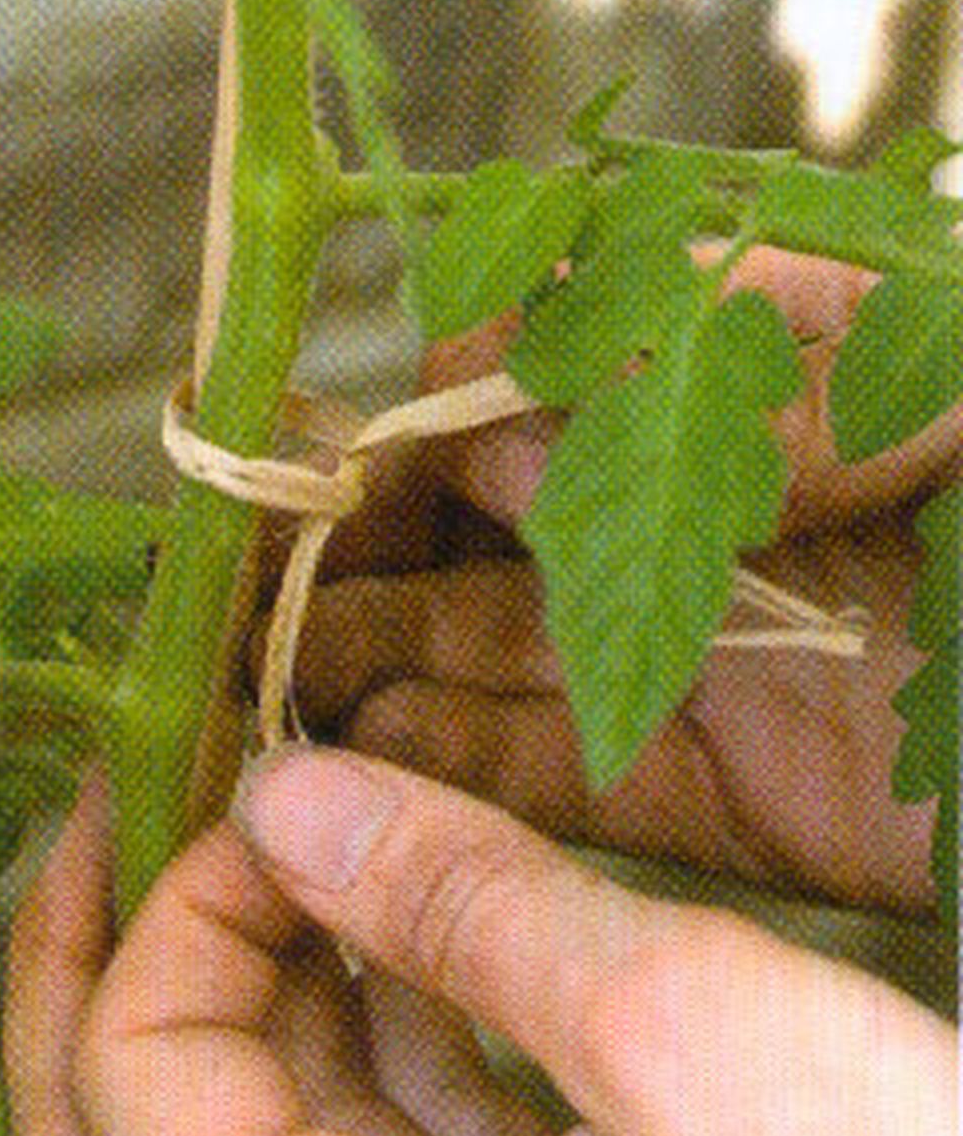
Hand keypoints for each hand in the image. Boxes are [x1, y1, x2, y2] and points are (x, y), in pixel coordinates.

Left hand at [5, 749, 956, 1135]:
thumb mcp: (687, 1035)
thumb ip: (468, 904)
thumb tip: (281, 791)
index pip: (132, 1088)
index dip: (173, 908)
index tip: (258, 790)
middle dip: (111, 965)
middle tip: (128, 816)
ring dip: (251, 989)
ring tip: (288, 851)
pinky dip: (362, 1043)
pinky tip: (411, 947)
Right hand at [257, 250, 960, 915]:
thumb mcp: (940, 352)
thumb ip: (732, 340)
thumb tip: (523, 407)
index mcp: (733, 385)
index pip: (516, 378)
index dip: (410, 420)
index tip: (328, 467)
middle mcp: (693, 519)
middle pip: (476, 535)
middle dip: (354, 564)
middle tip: (242, 611)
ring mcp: (699, 658)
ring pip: (491, 665)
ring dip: (372, 681)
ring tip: (266, 707)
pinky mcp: (727, 795)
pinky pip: (558, 789)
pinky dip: (452, 787)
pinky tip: (357, 784)